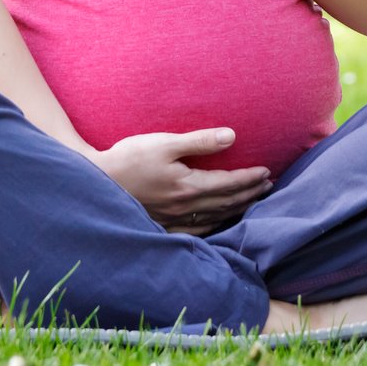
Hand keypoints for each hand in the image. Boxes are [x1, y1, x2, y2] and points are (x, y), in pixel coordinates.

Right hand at [89, 128, 272, 233]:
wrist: (98, 181)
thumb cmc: (130, 157)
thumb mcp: (164, 142)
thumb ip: (199, 141)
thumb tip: (231, 136)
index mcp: (188, 185)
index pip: (228, 183)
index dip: (249, 178)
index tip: (266, 171)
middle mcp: (185, 206)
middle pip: (226, 202)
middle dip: (249, 193)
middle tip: (268, 185)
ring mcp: (174, 218)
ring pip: (215, 216)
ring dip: (237, 208)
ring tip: (252, 200)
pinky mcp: (164, 223)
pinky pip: (198, 229)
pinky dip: (216, 223)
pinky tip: (220, 220)